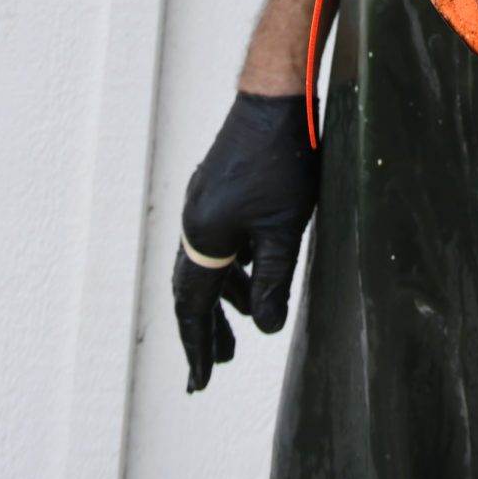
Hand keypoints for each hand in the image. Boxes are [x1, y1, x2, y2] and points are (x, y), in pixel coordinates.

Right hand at [172, 92, 318, 392]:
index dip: (199, 346)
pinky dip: (230, 266)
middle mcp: (195, 220)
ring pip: (208, 262)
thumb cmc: (282, 160)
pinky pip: (217, 239)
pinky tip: (251, 270)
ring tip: (241, 323)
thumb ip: (272, 283)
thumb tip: (266, 328)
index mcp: (203, 236)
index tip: (200, 382)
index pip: (194, 306)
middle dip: (206, 328)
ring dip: (222, 296)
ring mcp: (205, 199)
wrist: (276, 96)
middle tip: (216, 364)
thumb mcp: (283, 231)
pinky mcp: (220, 184)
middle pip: (194, 287)